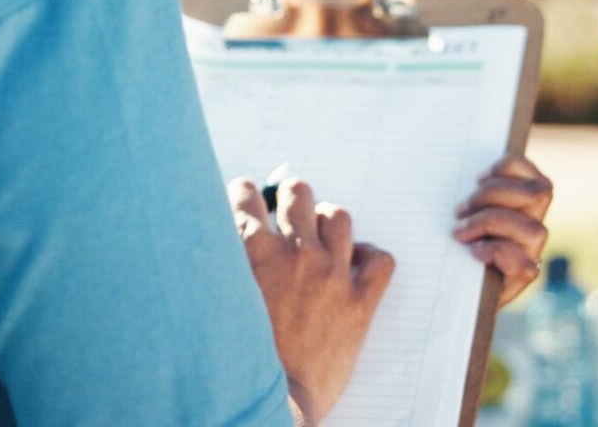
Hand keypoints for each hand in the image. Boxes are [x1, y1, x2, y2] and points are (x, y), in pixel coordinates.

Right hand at [231, 177, 394, 423]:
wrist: (275, 403)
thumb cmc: (238, 361)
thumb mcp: (218, 304)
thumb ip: (224, 268)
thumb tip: (225, 243)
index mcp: (253, 253)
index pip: (246, 197)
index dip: (246, 194)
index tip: (247, 196)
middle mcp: (295, 254)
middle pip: (299, 194)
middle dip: (291, 197)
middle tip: (288, 210)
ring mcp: (331, 275)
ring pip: (339, 218)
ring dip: (328, 222)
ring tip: (322, 235)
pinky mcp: (359, 303)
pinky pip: (380, 261)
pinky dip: (370, 257)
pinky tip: (357, 264)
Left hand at [453, 154, 553, 306]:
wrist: (451, 294)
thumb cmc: (453, 247)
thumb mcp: (463, 214)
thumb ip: (470, 195)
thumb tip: (452, 164)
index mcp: (525, 206)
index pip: (537, 178)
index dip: (511, 168)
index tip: (477, 177)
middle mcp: (533, 227)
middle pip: (540, 195)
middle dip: (494, 193)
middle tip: (460, 209)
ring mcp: (532, 252)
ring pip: (533, 228)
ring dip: (491, 223)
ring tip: (461, 232)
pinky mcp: (522, 278)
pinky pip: (522, 263)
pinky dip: (495, 251)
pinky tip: (474, 252)